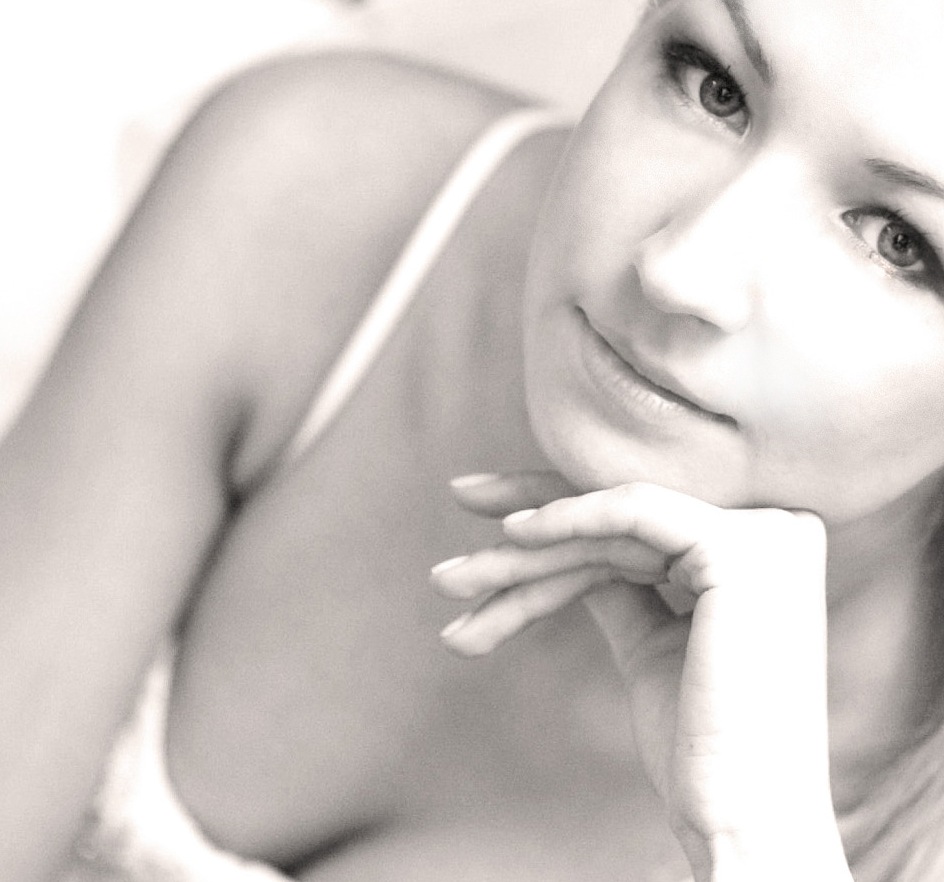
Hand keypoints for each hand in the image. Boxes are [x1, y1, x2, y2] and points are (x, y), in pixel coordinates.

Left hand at [431, 472, 852, 880]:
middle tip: (446, 570)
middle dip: (522, 542)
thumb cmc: (702, 748)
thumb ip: (618, 585)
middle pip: (617, 525)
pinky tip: (510, 536)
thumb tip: (556, 544)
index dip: (556, 524)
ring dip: (520, 558)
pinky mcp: (740, 549)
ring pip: (610, 529)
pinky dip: (566, 520)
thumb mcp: (651, 644)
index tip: (485, 537)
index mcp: (761, 557)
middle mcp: (774, 534)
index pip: (638, 528)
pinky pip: (631, 515)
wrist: (746, 823)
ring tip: (449, 583)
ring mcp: (765, 537)